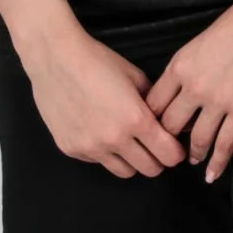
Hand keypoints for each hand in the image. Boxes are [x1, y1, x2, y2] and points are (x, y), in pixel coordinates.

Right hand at [26, 27, 185, 179]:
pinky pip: (98, 162)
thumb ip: (152, 103)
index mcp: (136, 119)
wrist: (56, 59)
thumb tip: (163, 119)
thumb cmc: (98, 62)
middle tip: (154, 147)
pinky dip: (105, 154)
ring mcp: (91, 147)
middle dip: (157, 160)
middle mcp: (114, 139)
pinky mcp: (71, 150)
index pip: (169, 155)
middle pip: (150, 169)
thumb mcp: (135, 77)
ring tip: (129, 143)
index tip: (174, 147)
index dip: (175, 152)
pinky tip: (101, 133)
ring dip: (132, 161)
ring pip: (125, 172)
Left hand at [146, 0, 232, 182]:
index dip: (150, 121)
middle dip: (168, 141)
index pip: (153, 104)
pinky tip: (212, 174)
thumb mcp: (200, 41)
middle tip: (170, 151)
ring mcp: (217, 100)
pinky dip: (217, 163)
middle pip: (169, 126)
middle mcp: (193, 86)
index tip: (153, 131)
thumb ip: (186, 67)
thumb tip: (180, 90)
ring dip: (193, 154)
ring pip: (196, 140)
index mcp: (179, 66)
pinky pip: (225, 144)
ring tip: (193, 161)